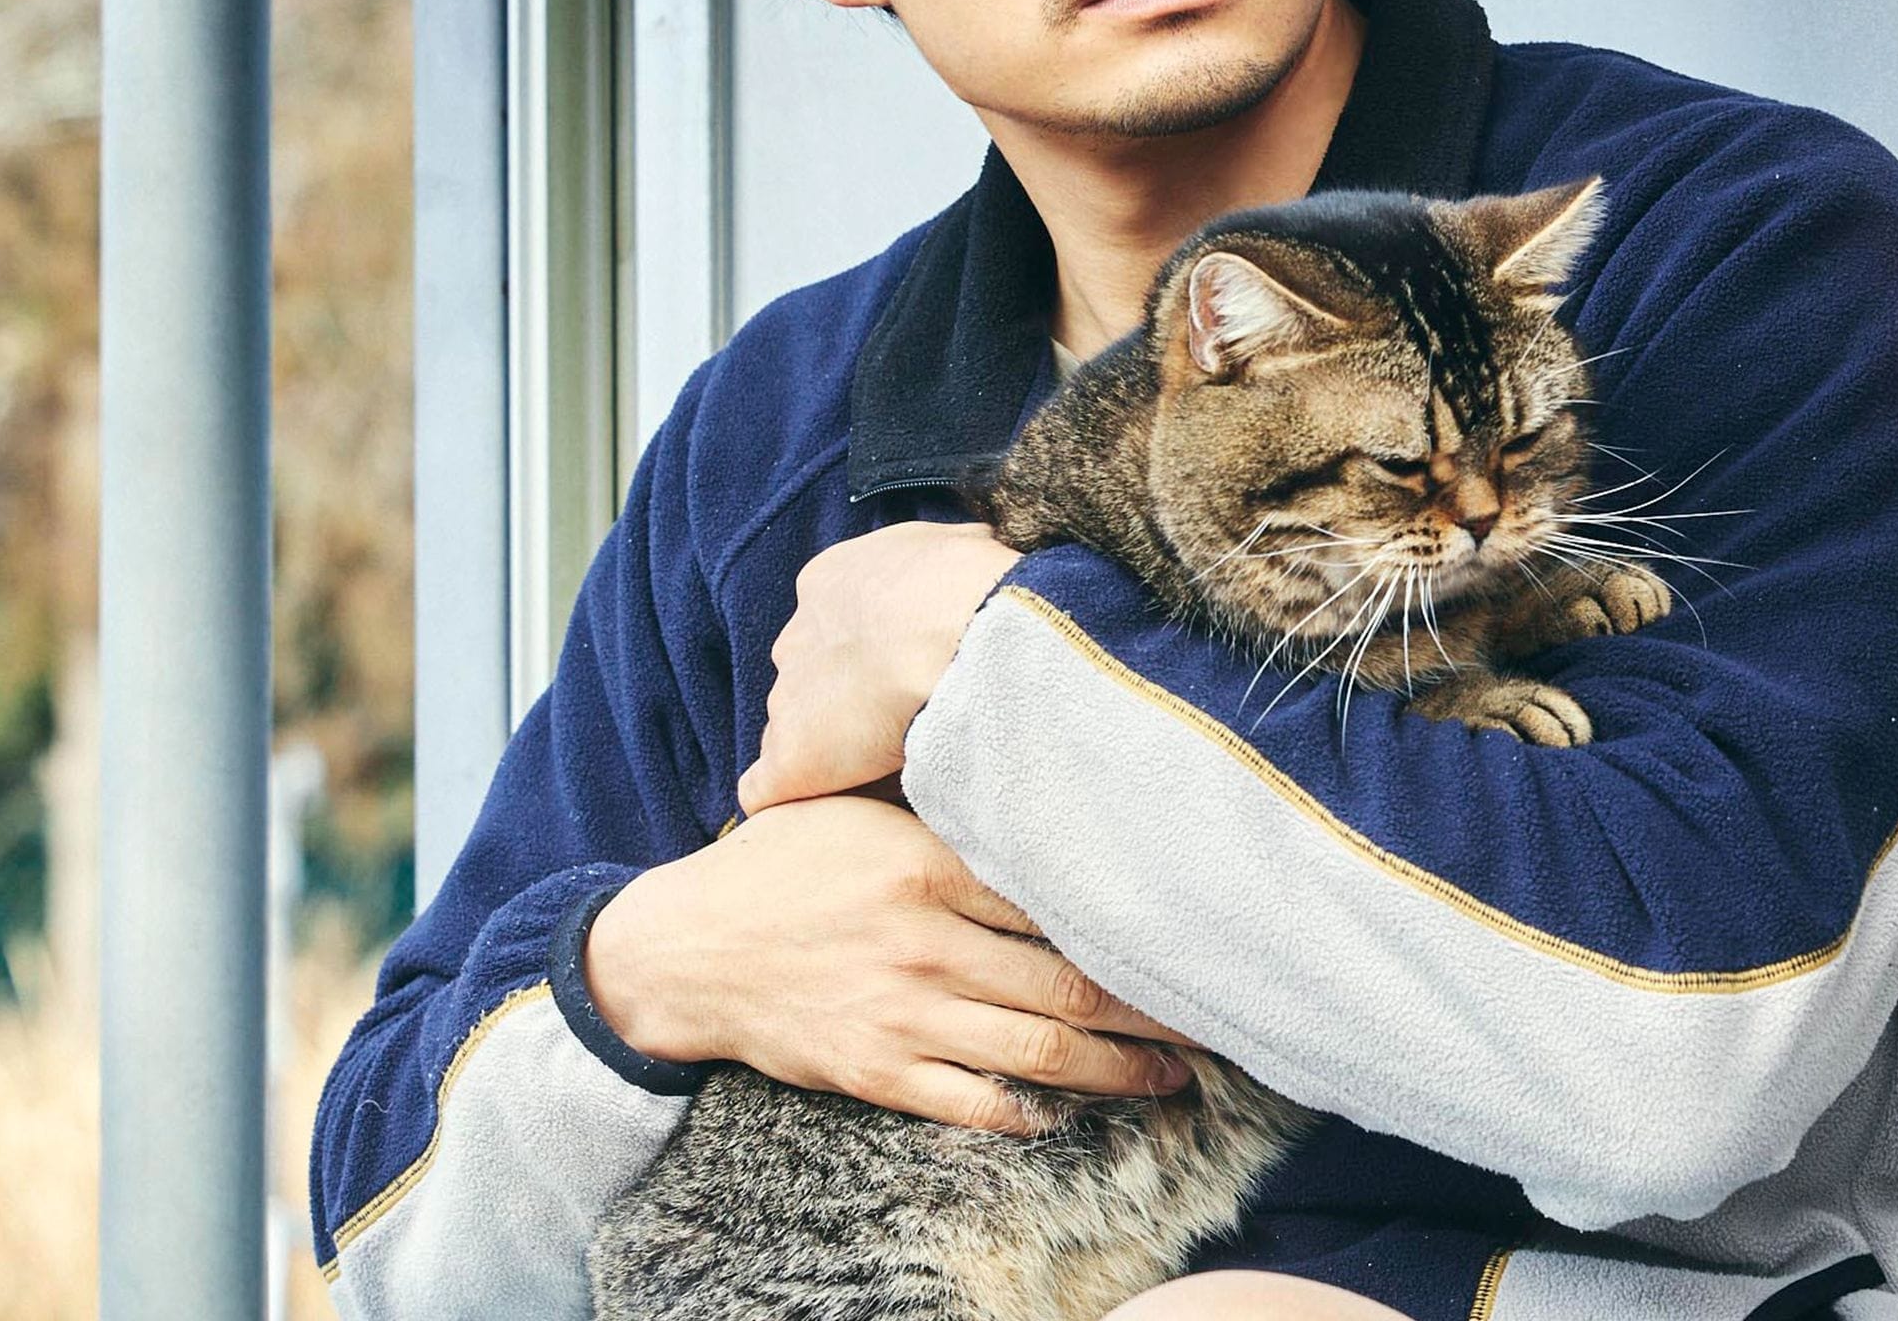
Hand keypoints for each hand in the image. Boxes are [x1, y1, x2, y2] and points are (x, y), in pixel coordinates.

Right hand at [581, 794, 1192, 1133]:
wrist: (684, 949)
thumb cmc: (782, 867)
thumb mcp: (863, 814)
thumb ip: (947, 813)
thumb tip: (1042, 786)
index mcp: (928, 866)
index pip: (1057, 896)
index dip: (1132, 919)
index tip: (1189, 927)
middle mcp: (927, 942)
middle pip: (1069, 980)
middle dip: (1152, 1007)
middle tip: (1213, 1013)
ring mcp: (905, 1013)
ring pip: (1038, 1049)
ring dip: (1116, 1069)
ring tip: (1172, 1074)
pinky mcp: (878, 1070)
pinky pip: (973, 1102)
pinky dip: (1029, 1110)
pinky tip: (1070, 1111)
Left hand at [739, 520, 1021, 813]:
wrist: (952, 634)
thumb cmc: (961, 585)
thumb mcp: (955, 544)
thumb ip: (942, 555)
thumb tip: (966, 553)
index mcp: (828, 583)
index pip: (835, 622)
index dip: (871, 649)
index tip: (908, 666)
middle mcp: (795, 640)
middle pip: (809, 674)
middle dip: (844, 696)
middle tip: (899, 715)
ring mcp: (786, 702)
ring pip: (793, 728)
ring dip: (830, 749)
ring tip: (883, 767)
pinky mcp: (788, 760)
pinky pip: (766, 786)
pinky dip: (787, 795)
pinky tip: (820, 807)